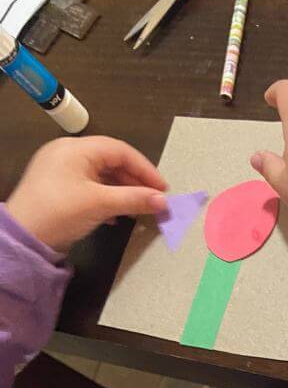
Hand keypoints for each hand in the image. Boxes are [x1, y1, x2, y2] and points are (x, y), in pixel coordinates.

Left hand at [6, 136, 167, 252]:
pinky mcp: (60, 189)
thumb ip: (134, 200)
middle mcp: (68, 154)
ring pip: (103, 176)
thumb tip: (164, 202)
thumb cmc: (60, 212)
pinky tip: (118, 216)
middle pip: (112, 162)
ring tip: (139, 209)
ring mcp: (62, 171)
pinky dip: (109, 199)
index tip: (163, 189)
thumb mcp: (101, 204)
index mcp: (76, 149)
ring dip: (124, 192)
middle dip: (136, 182)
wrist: (23, 238)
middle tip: (154, 199)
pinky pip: (92, 187)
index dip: (145, 169)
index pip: (120, 151)